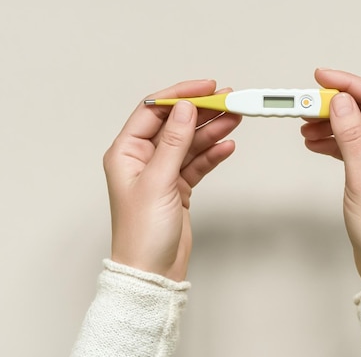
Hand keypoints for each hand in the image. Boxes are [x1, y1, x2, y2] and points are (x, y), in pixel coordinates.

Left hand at [103, 80, 241, 280]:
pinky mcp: (178, 186)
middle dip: (201, 111)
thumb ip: (173, 142)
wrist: (153, 272)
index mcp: (126, 152)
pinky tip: (227, 146)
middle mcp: (143, 159)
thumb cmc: (142, 234)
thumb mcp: (158, 181)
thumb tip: (184, 108)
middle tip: (228, 101)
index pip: (153, 111)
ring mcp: (162, 173)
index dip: (179, 95)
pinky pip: (198, 162)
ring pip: (190, 142)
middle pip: (175, 124)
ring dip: (212, 130)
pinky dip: (213, 154)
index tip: (204, 88)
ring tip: (235, 118)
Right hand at [301, 69, 360, 284]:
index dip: (349, 84)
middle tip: (306, 104)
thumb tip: (340, 101)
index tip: (322, 77)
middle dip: (336, 106)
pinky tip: (315, 143)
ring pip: (359, 127)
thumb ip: (350, 135)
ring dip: (332, 124)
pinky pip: (355, 144)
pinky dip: (335, 141)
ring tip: (305, 127)